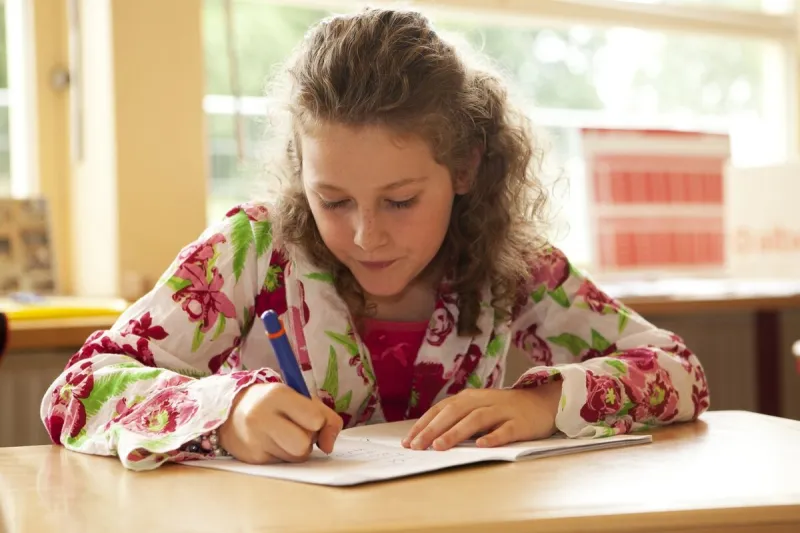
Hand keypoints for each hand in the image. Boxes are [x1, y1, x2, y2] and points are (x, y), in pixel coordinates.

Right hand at [218, 382, 342, 463]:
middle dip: (307, 440)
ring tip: (284, 435)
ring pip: (296, 457)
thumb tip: (329, 446)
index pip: (314, 419)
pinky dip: (284, 454)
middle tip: (298, 429)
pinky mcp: (252, 459)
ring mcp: (254, 440)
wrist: (232, 411)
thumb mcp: (300, 399)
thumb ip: (326, 417)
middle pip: (304, 444)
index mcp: (277, 395)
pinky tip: (273, 443)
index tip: (310, 418)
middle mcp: (261, 417)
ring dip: (297, 449)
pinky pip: (284, 464)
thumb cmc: (275, 404)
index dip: (318, 422)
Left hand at [402, 382, 561, 450]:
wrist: (541, 403)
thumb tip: (427, 438)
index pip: (441, 409)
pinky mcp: (520, 423)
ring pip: (476, 419)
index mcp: (469, 398)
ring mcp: (502, 411)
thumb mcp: (477, 409)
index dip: (423, 424)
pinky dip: (493, 437)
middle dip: (433, 429)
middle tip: (417, 446)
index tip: (408, 441)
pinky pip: (505, 430)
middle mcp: (483, 401)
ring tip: (440, 447)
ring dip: (456, 432)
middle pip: (454, 412)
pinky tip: (481, 445)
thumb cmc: (502, 410)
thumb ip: (457, 419)